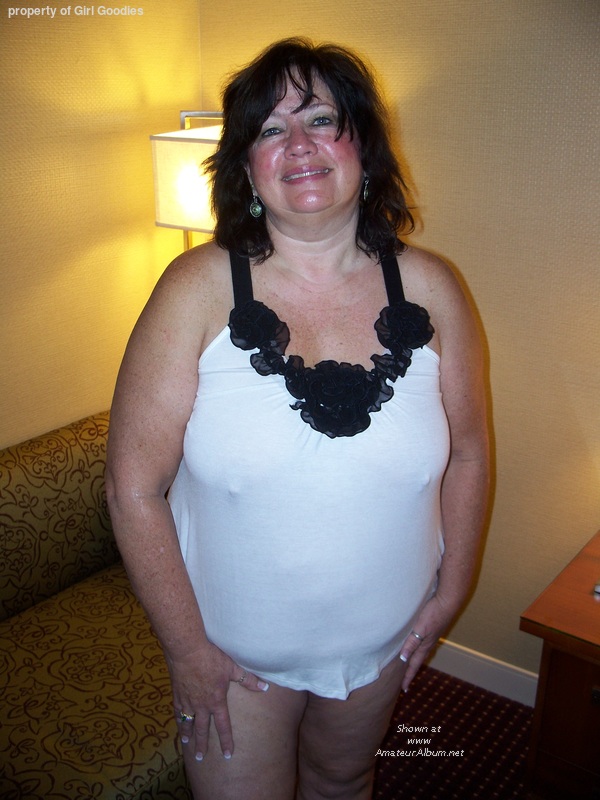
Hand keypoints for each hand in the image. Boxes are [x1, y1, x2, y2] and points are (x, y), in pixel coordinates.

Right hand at [167, 641, 268, 761]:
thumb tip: (265, 687)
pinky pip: (178, 712)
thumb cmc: (212, 658)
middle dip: (202, 744)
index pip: (223, 726)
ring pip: (187, 723)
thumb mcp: (232, 668)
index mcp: (216, 701)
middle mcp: (201, 706)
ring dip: (188, 734)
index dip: (226, 741)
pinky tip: (179, 723)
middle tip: (200, 757)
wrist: (187, 651)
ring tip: (187, 743)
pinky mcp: (177, 694)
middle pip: (202, 729)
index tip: (227, 754)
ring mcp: (188, 701)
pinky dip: (178, 720)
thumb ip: (248, 680)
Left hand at [399, 593, 458, 691]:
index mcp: (425, 645)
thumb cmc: (433, 613)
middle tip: (405, 681)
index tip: (404, 688)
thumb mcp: (420, 629)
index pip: (414, 664)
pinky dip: (417, 648)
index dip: (408, 676)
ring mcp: (432, 635)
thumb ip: (412, 642)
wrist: (448, 600)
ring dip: (414, 659)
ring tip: (409, 665)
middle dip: (411, 670)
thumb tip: (403, 659)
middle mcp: (428, 642)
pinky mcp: (433, 627)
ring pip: (421, 651)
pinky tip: (416, 644)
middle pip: (418, 660)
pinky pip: (423, 642)